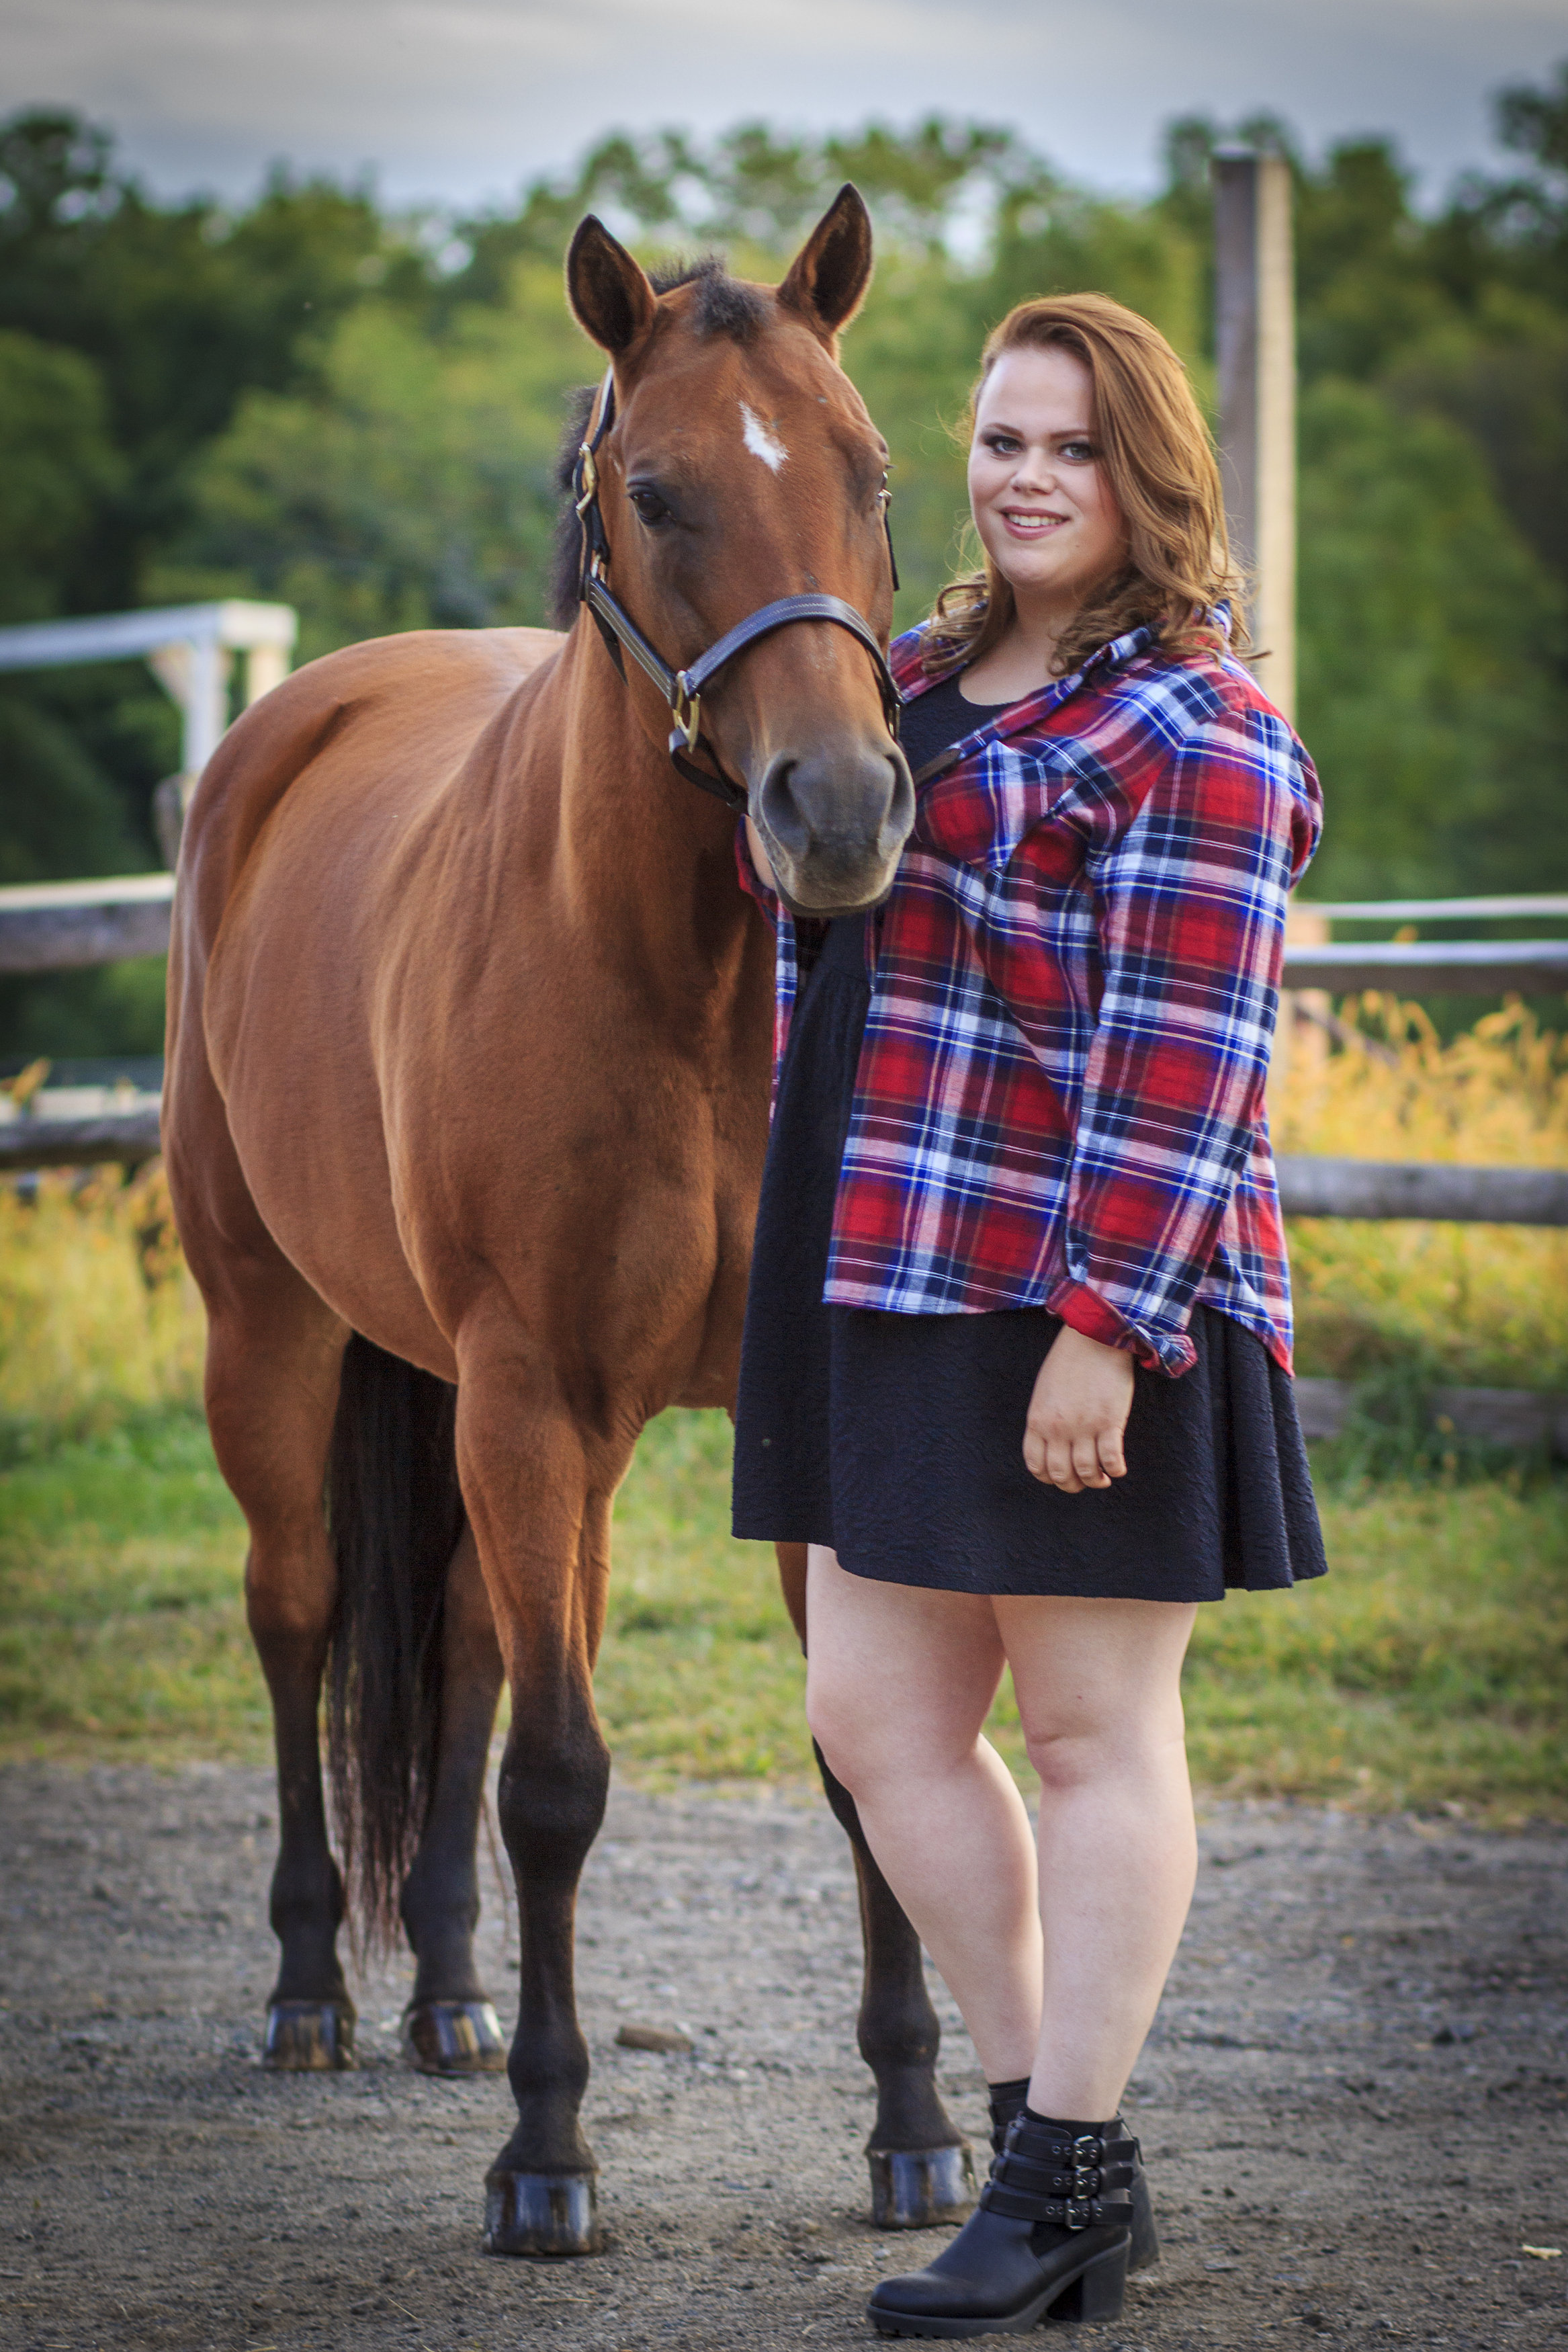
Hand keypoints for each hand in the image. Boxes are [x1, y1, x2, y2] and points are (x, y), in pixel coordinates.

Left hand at [1023, 1323, 1134, 1492]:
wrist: (1093, 1337)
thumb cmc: (1069, 1361)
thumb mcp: (1044, 1392)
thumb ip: (1045, 1419)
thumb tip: (1052, 1444)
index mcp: (1038, 1420)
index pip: (1036, 1465)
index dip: (1048, 1478)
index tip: (1060, 1478)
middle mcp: (1058, 1428)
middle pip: (1061, 1474)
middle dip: (1072, 1485)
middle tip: (1084, 1481)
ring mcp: (1084, 1426)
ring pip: (1087, 1472)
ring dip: (1095, 1481)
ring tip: (1102, 1479)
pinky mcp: (1109, 1421)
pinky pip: (1111, 1459)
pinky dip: (1115, 1470)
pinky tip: (1117, 1468)